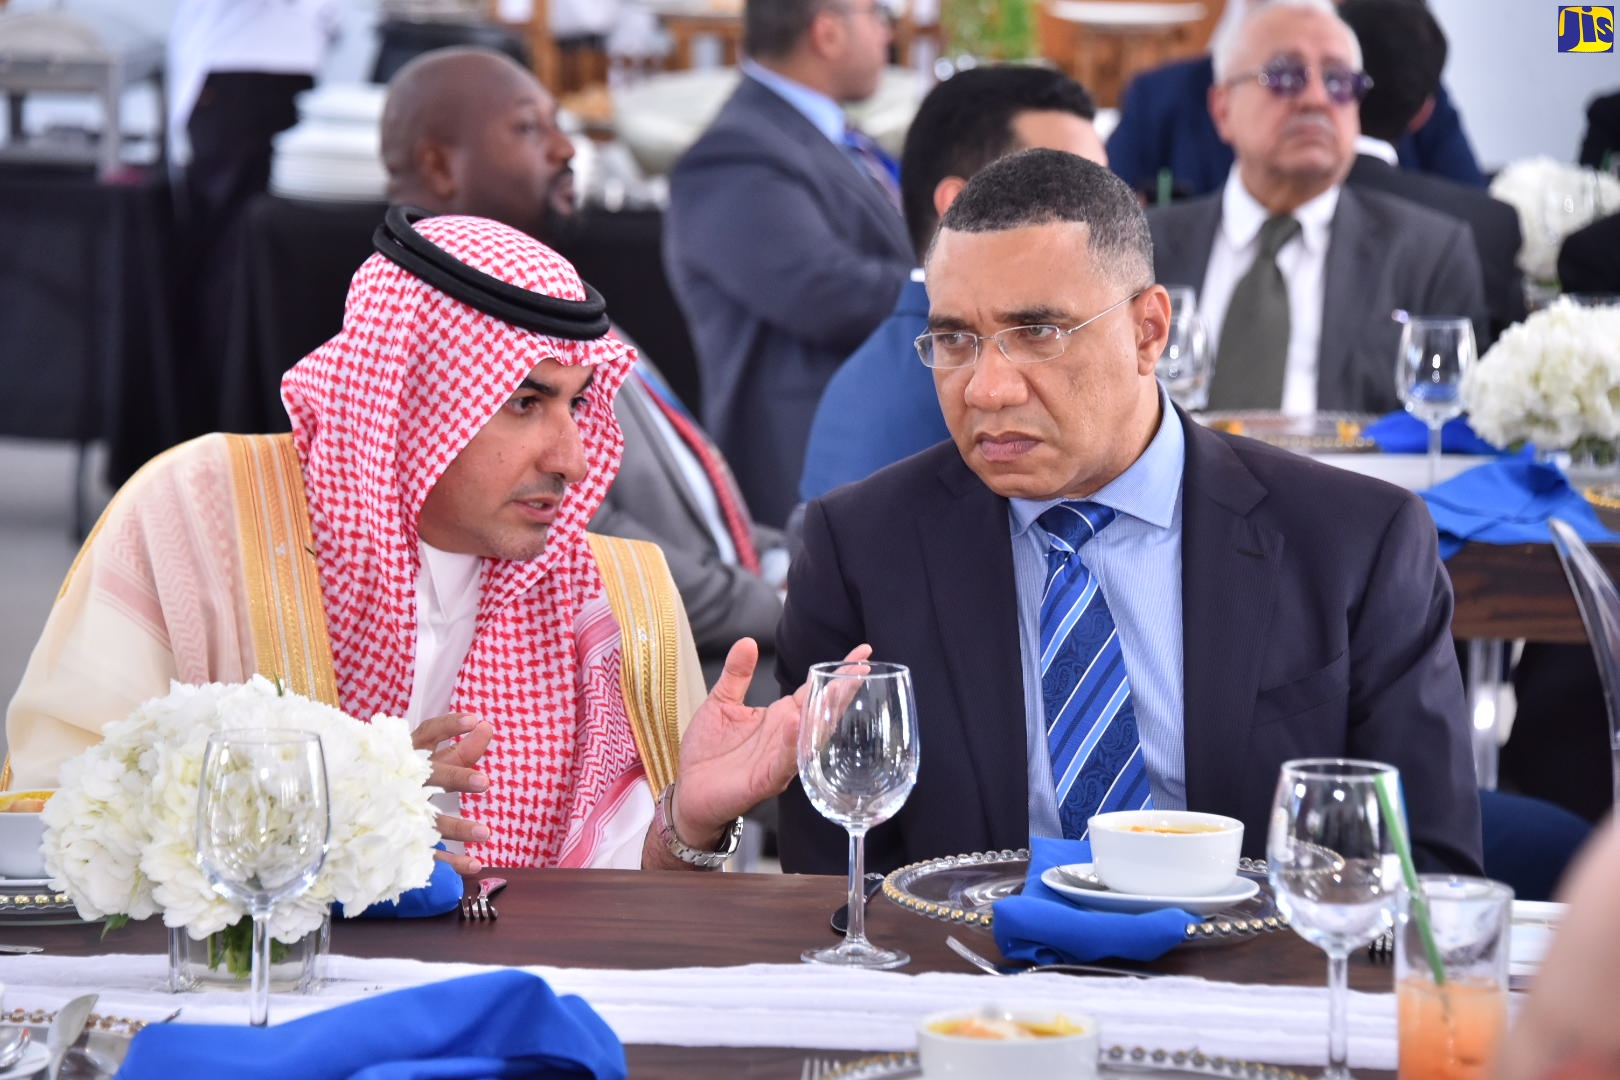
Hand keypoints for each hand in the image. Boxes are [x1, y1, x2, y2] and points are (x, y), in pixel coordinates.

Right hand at [412, 712, 492, 874]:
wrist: (346, 810)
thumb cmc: (402, 779)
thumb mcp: (428, 762)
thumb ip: (460, 749)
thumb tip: (487, 727)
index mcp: (408, 755)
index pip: (428, 733)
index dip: (449, 726)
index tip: (473, 721)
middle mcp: (403, 780)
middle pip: (431, 775)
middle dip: (457, 777)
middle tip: (483, 782)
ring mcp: (400, 812)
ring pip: (429, 818)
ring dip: (458, 828)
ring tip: (485, 833)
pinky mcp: (401, 840)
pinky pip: (427, 853)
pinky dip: (451, 862)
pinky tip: (473, 865)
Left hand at [668, 639, 872, 848]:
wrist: (688, 790)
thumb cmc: (707, 750)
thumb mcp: (721, 702)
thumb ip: (737, 674)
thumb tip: (748, 641)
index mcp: (779, 717)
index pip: (814, 690)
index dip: (838, 673)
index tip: (862, 653)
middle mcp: (786, 737)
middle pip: (821, 711)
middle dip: (843, 690)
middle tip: (862, 670)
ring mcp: (780, 759)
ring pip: (810, 736)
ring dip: (824, 714)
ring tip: (837, 689)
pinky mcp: (766, 780)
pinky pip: (784, 761)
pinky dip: (792, 742)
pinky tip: (795, 722)